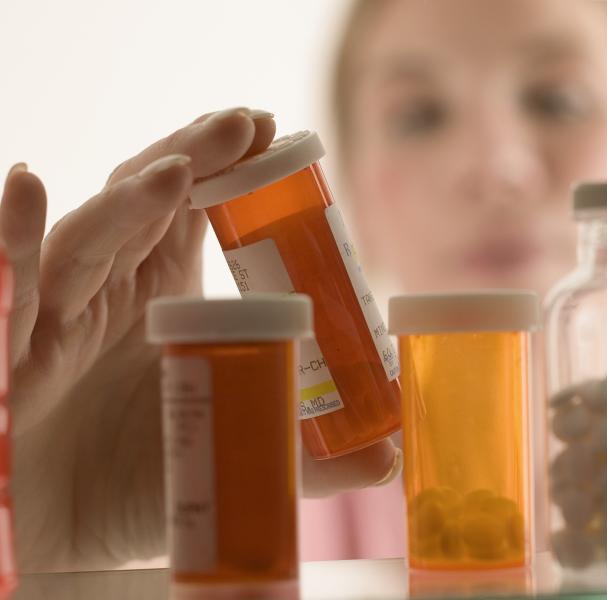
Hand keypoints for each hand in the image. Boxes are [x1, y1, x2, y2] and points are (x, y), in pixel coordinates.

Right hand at [2, 108, 400, 572]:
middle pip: (145, 202)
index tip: (271, 134)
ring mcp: (56, 312)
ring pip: (87, 238)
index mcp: (165, 296)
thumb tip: (389, 459)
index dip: (227, 169)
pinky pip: (8, 286)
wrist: (58, 538)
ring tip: (176, 170)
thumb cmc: (141, 485)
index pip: (195, 212)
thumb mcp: (228, 456)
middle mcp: (110, 288)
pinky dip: (12, 238)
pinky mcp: (8, 347)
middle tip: (244, 124)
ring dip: (128, 201)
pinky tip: (27, 189)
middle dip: (192, 157)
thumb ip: (304, 459)